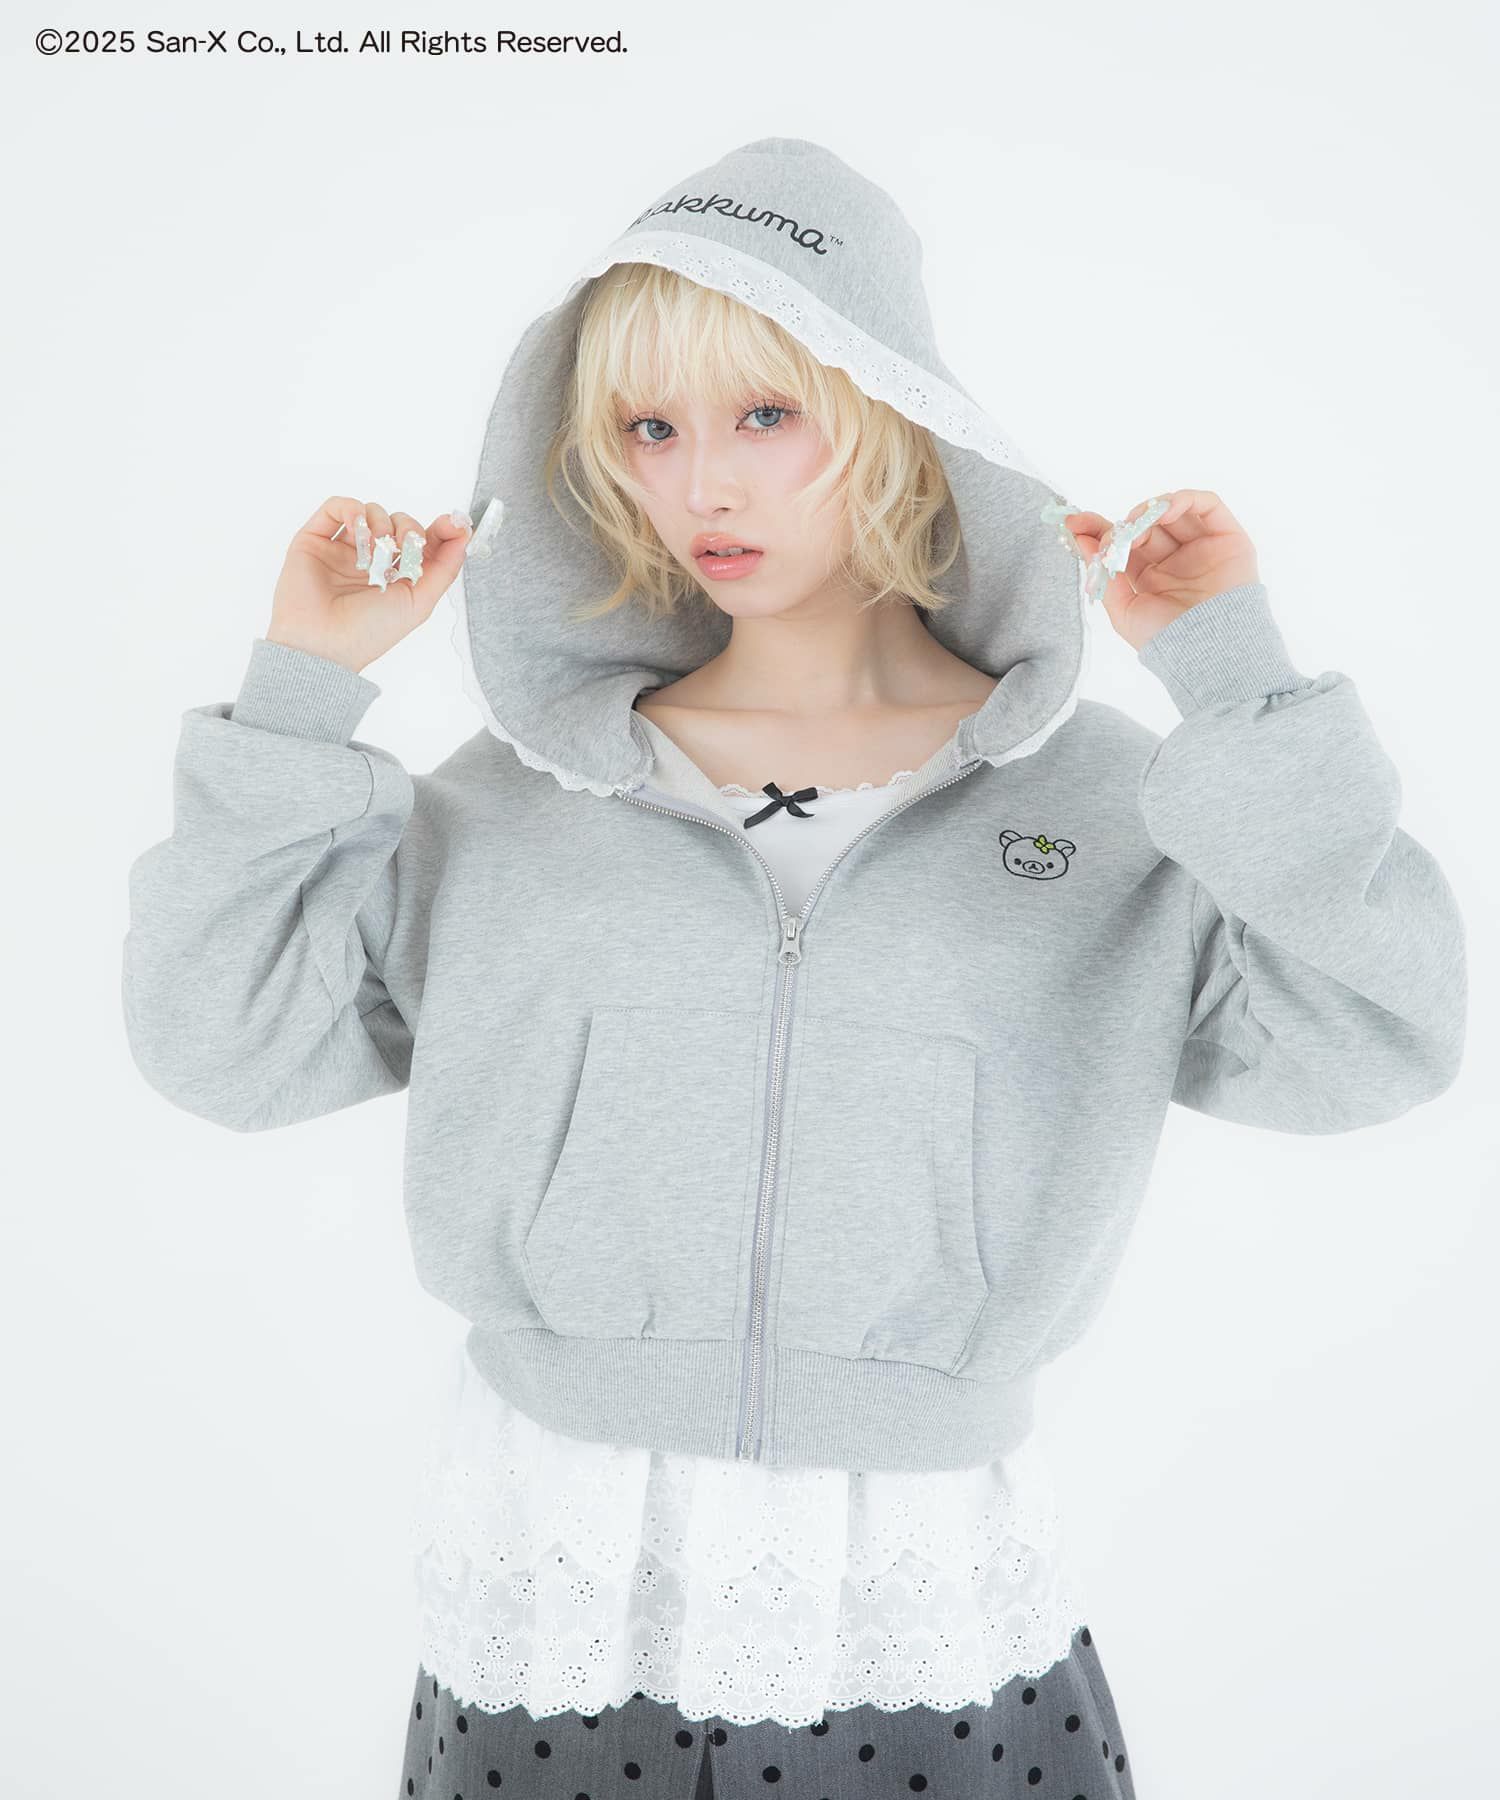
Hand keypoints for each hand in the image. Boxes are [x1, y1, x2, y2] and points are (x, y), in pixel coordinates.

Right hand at [268, 496, 472, 674]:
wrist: (324, 643)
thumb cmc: (369, 631)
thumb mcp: (420, 602)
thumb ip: (445, 568)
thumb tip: (463, 534)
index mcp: (395, 577)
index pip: (421, 543)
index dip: (438, 530)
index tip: (452, 524)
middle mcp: (370, 562)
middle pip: (398, 523)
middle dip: (408, 529)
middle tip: (404, 547)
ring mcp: (343, 549)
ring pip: (371, 512)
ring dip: (381, 524)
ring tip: (375, 550)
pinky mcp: (315, 539)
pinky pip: (336, 507)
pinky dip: (352, 510)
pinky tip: (358, 530)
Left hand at [1061, 489, 1259, 652]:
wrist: (1211, 651)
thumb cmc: (1168, 640)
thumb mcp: (1124, 611)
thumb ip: (1104, 575)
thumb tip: (1081, 540)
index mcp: (1150, 578)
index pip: (1122, 545)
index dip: (1098, 530)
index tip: (1074, 521)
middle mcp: (1176, 560)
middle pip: (1144, 526)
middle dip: (1123, 523)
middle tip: (1113, 531)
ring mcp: (1202, 547)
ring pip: (1173, 511)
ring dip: (1149, 510)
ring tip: (1137, 524)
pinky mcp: (1228, 538)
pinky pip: (1207, 505)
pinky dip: (1184, 499)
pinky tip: (1164, 512)